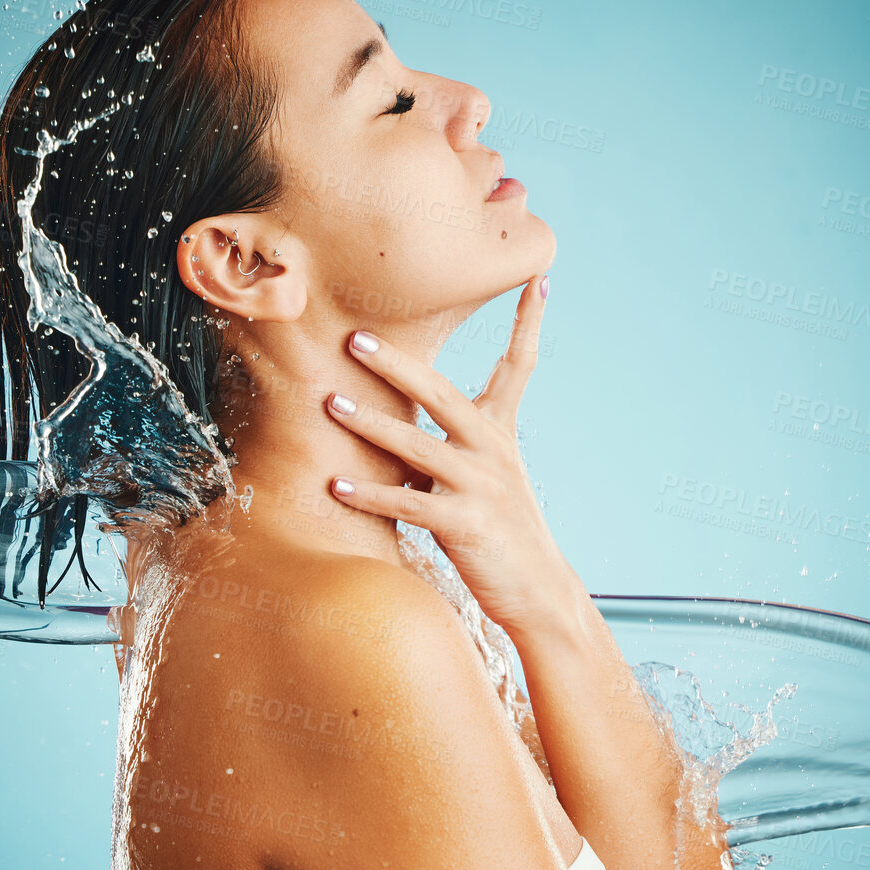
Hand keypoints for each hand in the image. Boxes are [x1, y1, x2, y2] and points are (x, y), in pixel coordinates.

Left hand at [324, 275, 582, 636]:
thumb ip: (458, 441)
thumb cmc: (503, 529)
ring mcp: (480, 486)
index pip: (520, 365)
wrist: (539, 591)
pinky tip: (336, 484)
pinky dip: (370, 493)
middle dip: (396, 363)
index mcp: (500, 433)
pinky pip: (409, 503)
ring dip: (370, 423)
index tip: (540, 278)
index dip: (528, 322)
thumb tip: (413, 416)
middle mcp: (492, 450)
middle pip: (441, 393)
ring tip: (330, 403)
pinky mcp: (466, 524)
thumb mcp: (490, 473)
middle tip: (354, 337)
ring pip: (418, 445)